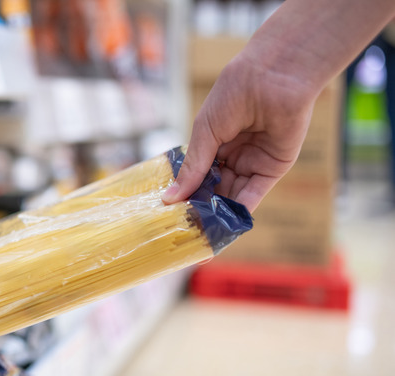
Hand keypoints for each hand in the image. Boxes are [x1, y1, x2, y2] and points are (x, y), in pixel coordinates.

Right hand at [162, 53, 317, 211]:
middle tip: (185, 223)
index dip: (186, 189)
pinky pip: (254, 193)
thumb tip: (170, 197)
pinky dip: (241, 208)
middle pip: (214, 186)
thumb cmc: (233, 95)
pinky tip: (226, 222)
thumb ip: (193, 167)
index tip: (172, 208)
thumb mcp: (205, 132)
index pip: (197, 172)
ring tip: (201, 227)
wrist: (273, 79)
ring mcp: (252, 162)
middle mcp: (232, 154)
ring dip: (219, 210)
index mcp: (214, 141)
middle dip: (202, 203)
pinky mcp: (273, 169)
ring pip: (232, 193)